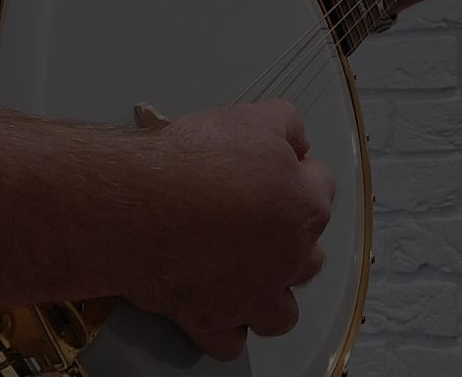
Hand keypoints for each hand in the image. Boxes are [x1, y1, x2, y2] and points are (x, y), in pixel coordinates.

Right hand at [123, 100, 333, 360]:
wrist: (139, 204)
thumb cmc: (194, 162)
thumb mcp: (253, 118)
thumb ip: (286, 125)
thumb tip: (294, 139)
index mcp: (305, 207)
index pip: (321, 188)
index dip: (297, 172)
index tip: (275, 168)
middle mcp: (289, 257)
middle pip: (308, 256)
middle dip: (289, 240)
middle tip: (254, 221)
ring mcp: (252, 294)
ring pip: (281, 312)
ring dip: (270, 296)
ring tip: (246, 275)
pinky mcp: (211, 318)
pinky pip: (229, 343)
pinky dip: (224, 331)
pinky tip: (215, 311)